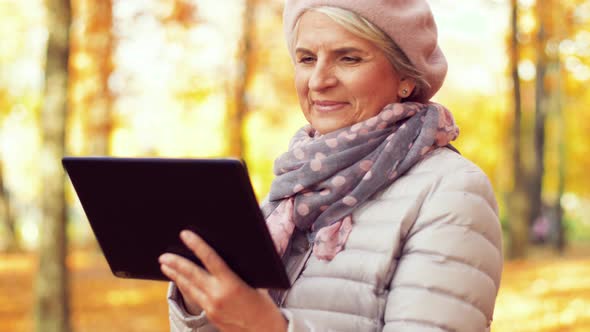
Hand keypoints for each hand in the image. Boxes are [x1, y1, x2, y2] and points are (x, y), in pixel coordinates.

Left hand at [159, 230, 286, 331]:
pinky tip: (180, 281)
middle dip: (176, 263)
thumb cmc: (264, 304)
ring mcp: (212, 308)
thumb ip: (240, 269)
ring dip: (175, 275)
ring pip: (189, 288)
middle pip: (192, 275)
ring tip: (164, 266)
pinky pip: (194, 298)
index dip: (196, 245)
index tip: (185, 235)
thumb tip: (228, 251)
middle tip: (163, 255)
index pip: (210, 259)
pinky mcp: (210, 316)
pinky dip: (185, 287)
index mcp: (232, 284)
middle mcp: (218, 296)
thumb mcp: (256, 282)